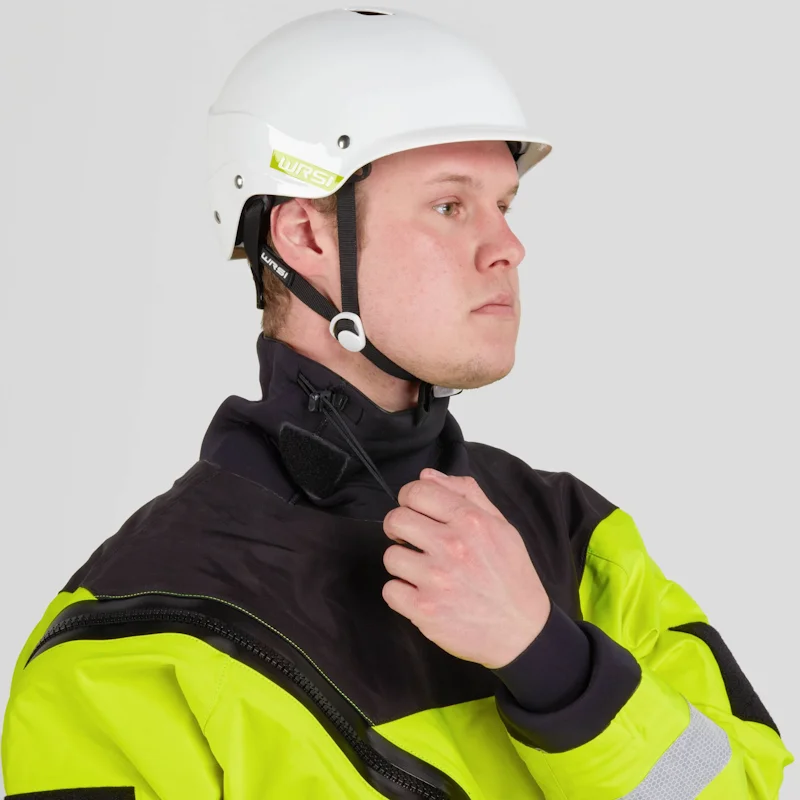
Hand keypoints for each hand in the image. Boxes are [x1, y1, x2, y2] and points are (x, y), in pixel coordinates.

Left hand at [381, 469, 550, 668]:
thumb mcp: (501, 526)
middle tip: (413, 539)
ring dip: (404, 563)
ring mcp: (436, 580)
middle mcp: (452, 547)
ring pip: (390, 556)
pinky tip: (422, 594)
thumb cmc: (511, 577)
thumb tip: (427, 476)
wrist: (522, 632)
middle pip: (395, 520)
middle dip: (399, 528)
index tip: (415, 510)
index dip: (410, 498)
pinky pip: (390, 590)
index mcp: (471, 521)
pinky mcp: (425, 611)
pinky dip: (402, 594)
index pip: (417, 491)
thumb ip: (466, 494)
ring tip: (425, 571)